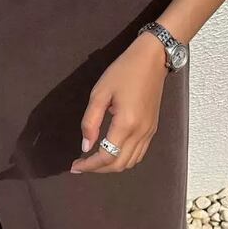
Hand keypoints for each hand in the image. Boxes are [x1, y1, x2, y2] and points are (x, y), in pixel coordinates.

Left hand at [70, 32, 169, 173]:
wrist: (152, 59)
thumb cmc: (123, 71)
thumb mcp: (100, 92)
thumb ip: (90, 121)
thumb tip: (85, 146)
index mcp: (126, 124)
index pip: (106, 156)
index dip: (89, 165)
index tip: (74, 165)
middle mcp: (141, 133)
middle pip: (119, 165)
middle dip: (98, 169)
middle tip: (81, 164)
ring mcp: (149, 132)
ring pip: (130, 162)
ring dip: (111, 166)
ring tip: (94, 160)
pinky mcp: (152, 129)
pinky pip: (139, 153)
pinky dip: (124, 159)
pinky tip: (111, 152)